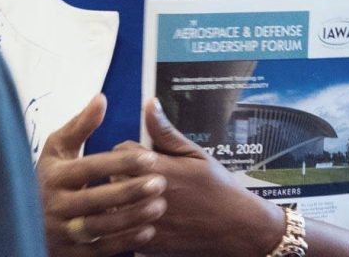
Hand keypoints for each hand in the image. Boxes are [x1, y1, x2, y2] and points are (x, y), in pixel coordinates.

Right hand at [36, 94, 168, 256]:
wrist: (18, 219)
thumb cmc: (48, 178)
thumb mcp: (57, 149)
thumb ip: (81, 126)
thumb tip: (101, 99)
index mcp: (54, 176)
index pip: (89, 168)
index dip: (120, 163)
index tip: (150, 158)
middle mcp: (54, 205)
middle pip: (94, 199)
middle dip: (129, 191)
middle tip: (160, 183)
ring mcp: (60, 232)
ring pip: (98, 227)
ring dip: (130, 218)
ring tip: (158, 206)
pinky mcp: (68, 253)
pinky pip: (98, 250)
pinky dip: (123, 241)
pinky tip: (147, 230)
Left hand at [122, 97, 286, 255]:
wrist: (235, 227)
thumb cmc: (218, 189)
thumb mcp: (196, 155)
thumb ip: (167, 132)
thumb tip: (150, 105)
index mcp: (158, 169)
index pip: (120, 151)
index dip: (130, 153)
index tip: (143, 159)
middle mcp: (147, 194)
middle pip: (113, 176)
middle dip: (125, 175)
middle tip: (145, 180)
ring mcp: (145, 220)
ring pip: (114, 204)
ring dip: (124, 200)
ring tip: (143, 200)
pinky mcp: (146, 242)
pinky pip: (123, 229)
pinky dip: (130, 223)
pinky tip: (147, 219)